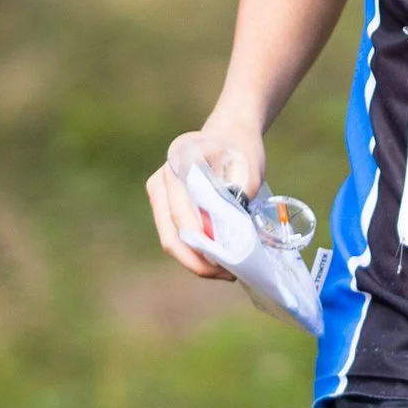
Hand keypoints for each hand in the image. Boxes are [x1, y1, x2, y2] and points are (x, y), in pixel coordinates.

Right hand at [147, 121, 265, 279]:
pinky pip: (177, 235)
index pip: (182, 218)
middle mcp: (162, 182)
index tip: (227, 263)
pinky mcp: (166, 206)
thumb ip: (239, 198)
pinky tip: (219, 260)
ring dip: (197, 261)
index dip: (201, 246)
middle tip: (228, 275)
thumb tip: (233, 238)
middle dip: (198, 263)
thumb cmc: (240, 148)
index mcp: (178, 167)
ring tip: (227, 272)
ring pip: (172, 240)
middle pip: (171, 236)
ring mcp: (160, 194)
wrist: (230, 132)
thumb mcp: (247, 168)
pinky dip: (196, 252)